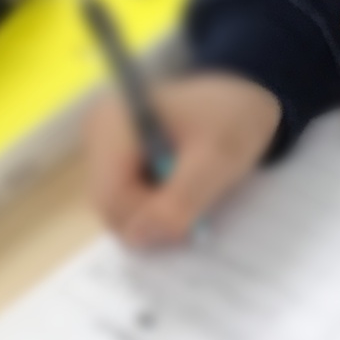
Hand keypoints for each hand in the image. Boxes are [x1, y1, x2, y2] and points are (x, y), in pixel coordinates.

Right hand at [84, 71, 280, 246]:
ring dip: (155, 215)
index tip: (190, 220)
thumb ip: (180, 200)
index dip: (148, 220)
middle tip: (195, 210)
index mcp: (116, 120)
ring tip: (191, 192)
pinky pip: (126, 202)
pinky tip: (180, 189)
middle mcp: (98, 133)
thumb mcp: (218, 159)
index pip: (112, 195)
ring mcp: (102, 148)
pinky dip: (153, 207)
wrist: (241, 103)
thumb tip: (137, 236)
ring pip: (117, 209)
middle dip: (152, 219)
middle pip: (110, 206)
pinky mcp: (113, 162)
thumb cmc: (232, 121)